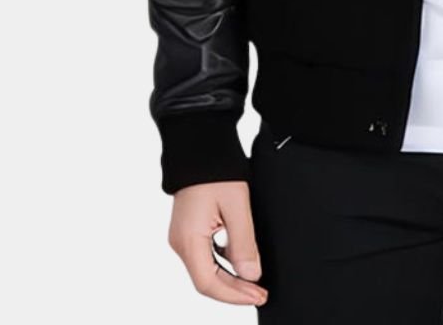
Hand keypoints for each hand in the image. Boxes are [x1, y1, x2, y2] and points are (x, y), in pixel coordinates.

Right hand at [168, 180, 267, 306]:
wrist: (200, 146)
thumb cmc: (217, 171)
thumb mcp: (237, 206)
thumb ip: (243, 243)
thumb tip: (250, 275)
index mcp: (189, 240)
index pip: (208, 284)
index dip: (234, 295)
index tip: (258, 296)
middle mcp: (180, 243)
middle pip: (206, 281)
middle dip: (234, 291)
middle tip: (261, 293)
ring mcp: (182, 236)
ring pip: (205, 270)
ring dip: (229, 279)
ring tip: (254, 283)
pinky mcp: (188, 229)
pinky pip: (204, 256)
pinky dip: (222, 265)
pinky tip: (240, 263)